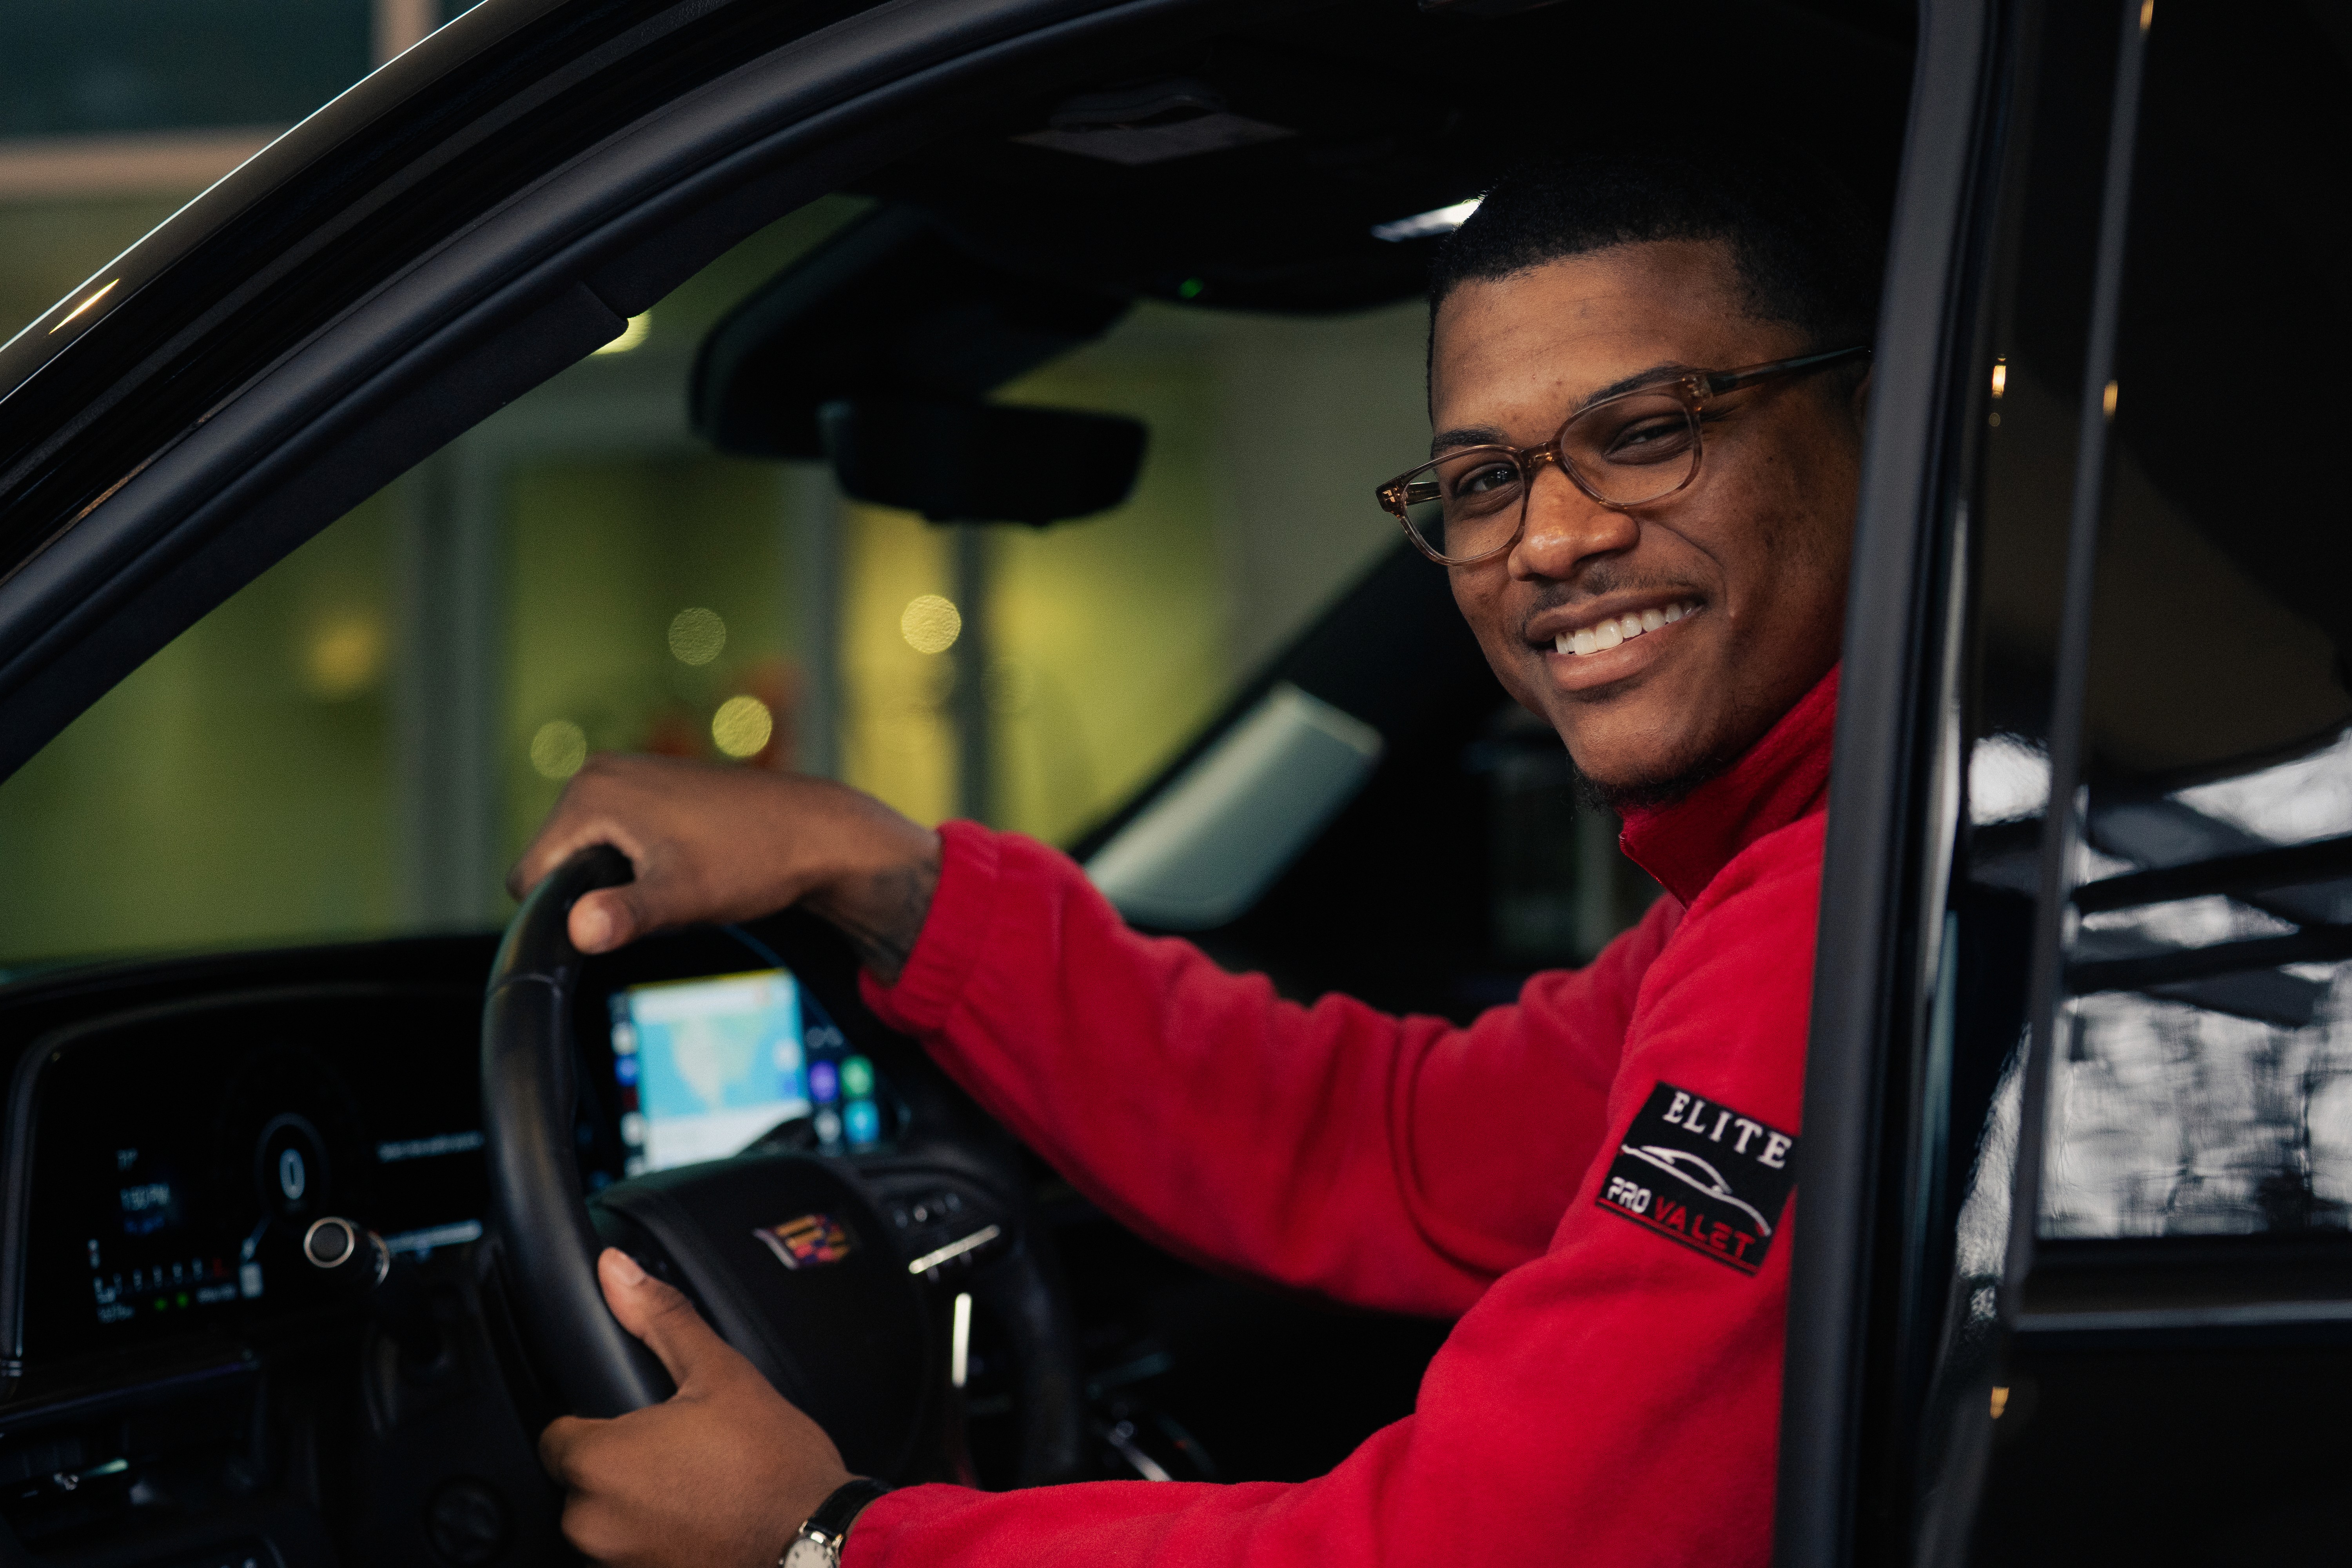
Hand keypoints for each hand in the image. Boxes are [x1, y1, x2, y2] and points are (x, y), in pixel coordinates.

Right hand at [507, 754, 941, 981]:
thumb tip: (579, 930)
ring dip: (618, 880)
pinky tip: (681, 864)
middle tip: (659, 896)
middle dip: (595, 894)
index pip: (529, 876)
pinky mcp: (650, 784)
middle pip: (555, 863)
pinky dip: (637, 861)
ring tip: (675, 879)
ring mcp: (627, 773)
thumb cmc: (754, 861)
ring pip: (585, 854)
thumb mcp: (684, 898)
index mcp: (591, 792)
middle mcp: (600, 771)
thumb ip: (625, 915)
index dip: (567, 912)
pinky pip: (613, 838)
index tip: (622, 915)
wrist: (817, 833)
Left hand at [540, 1249, 854, 1567]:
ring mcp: (615, 1565)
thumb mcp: (720, 1372)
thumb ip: (660, 1317)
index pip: (556, 1433)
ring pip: (606, 1519)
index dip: (598, 1418)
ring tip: (697, 1484)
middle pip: (581, 1478)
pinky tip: (700, 1518)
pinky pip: (630, 1553)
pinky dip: (656, 1535)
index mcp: (600, 1462)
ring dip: (637, 1503)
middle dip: (622, 1461)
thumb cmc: (773, 1464)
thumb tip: (616, 1270)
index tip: (640, 1418)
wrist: (817, 1542)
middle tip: (681, 1448)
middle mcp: (592, 1523)